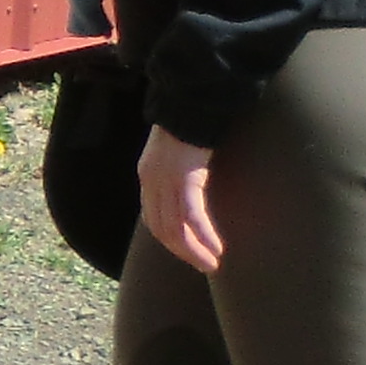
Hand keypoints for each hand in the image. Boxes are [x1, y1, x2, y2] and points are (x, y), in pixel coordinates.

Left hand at [137, 127, 221, 272]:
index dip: (170, 240)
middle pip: (162, 229)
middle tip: (204, 265)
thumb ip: (180, 172)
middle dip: (183, 252)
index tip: (189, 253)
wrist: (193, 99)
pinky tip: (217, 249)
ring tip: (212, 264)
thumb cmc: (193, 122)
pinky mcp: (184, 178)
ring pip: (176, 229)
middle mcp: (152, 181)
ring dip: (195, 251)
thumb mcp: (179, 152)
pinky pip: (192, 217)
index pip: (153, 219)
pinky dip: (204, 237)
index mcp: (148, 175)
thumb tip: (195, 188)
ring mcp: (166, 181)